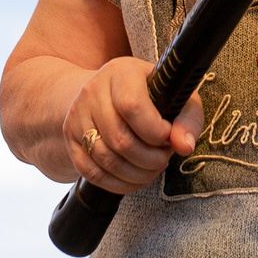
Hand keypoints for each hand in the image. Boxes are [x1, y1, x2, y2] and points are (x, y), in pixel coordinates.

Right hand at [63, 56, 203, 194]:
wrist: (105, 93)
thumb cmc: (148, 95)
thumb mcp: (175, 96)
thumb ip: (187, 119)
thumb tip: (184, 146)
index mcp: (121, 73)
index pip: (132, 106)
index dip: (154, 131)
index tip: (168, 139)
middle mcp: (93, 91)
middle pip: (119, 138)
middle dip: (149, 158)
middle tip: (164, 158)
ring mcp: (77, 115)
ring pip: (105, 158)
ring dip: (135, 174)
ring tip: (152, 169)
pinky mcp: (70, 138)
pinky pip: (91, 172)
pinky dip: (117, 184)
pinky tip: (134, 179)